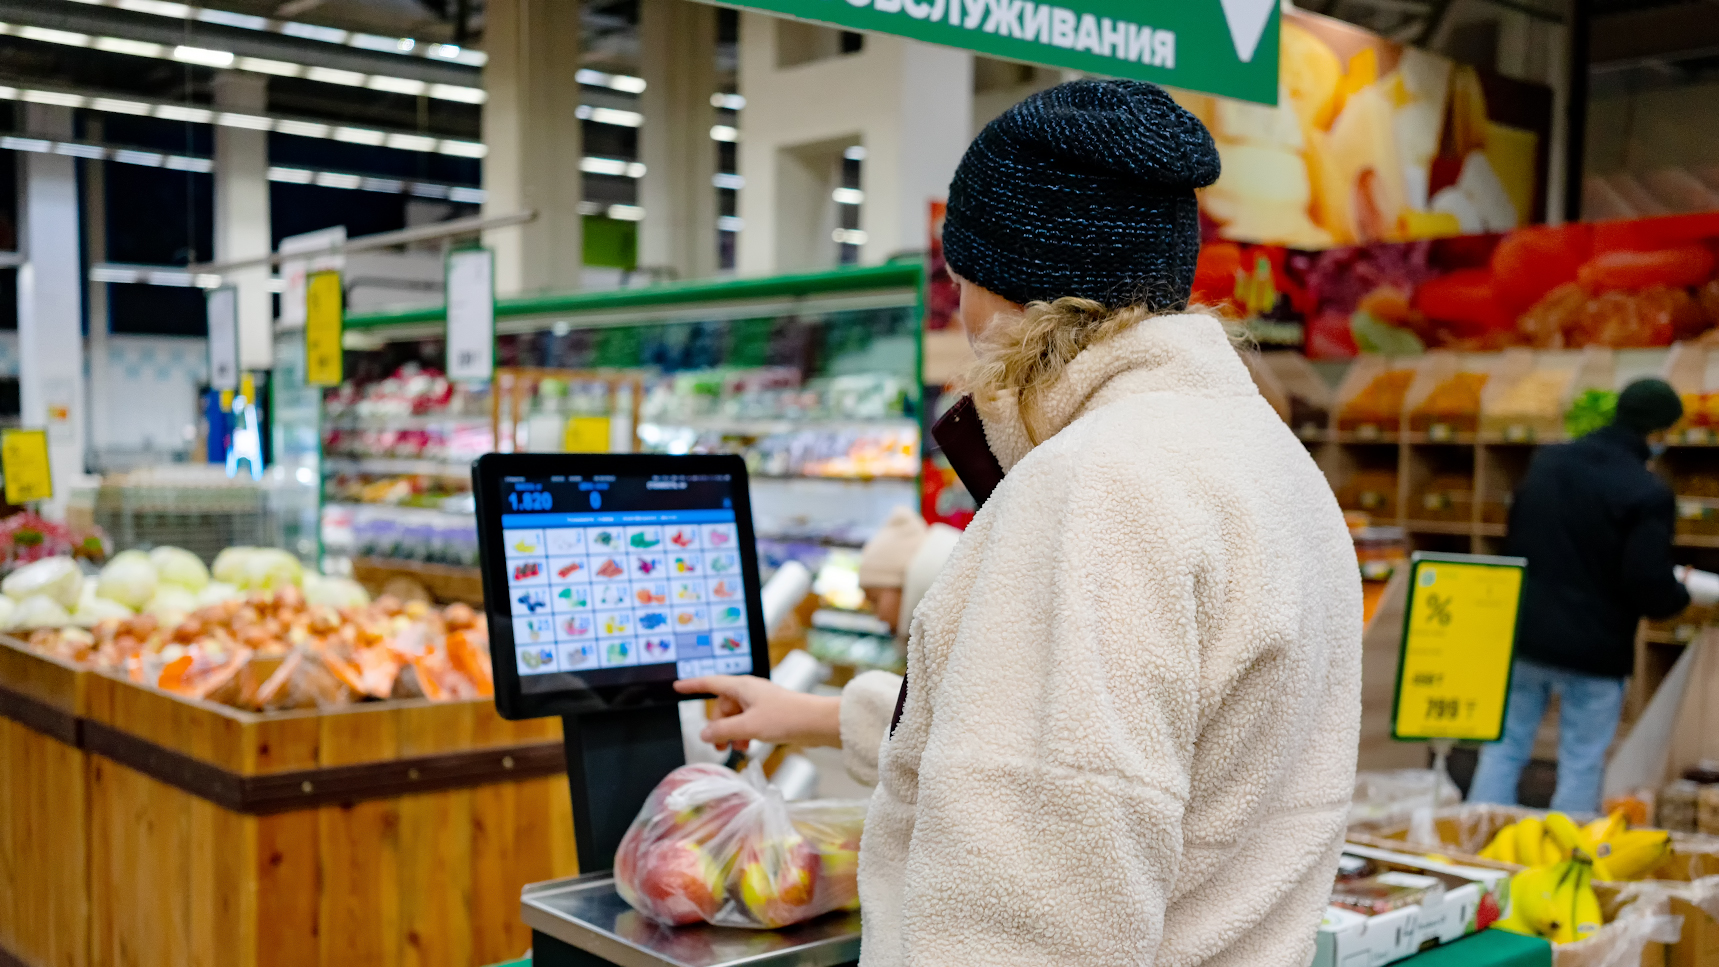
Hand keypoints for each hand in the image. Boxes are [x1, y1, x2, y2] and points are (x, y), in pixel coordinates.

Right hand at [674, 675, 842, 751]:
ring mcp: (760, 702)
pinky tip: (749, 746)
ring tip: (737, 749)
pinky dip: (744, 734)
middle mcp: (750, 691)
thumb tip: (704, 734)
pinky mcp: (770, 713)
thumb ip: (723, 731)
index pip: (710, 683)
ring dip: (732, 733)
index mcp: (742, 687)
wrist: (817, 722)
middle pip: (722, 706)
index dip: (692, 685)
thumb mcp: (749, 727)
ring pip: (736, 716)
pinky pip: (748, 722)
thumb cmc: (786, 718)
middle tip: (719, 746)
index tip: (677, 686)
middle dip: (718, 726)